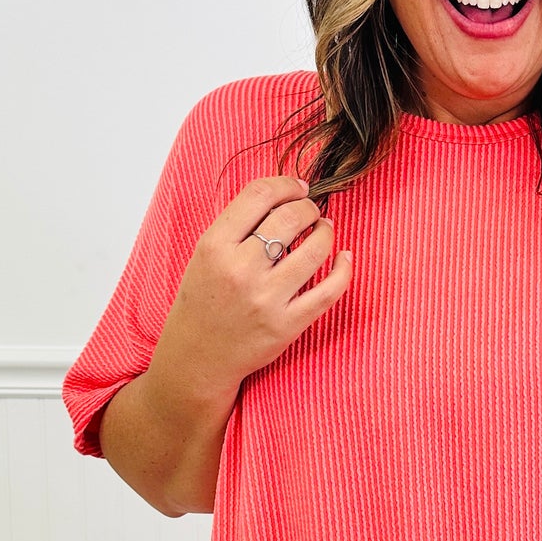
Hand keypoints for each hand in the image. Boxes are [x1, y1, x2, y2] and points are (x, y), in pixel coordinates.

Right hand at [154, 174, 352, 393]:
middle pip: (291, 217)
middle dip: (308, 207)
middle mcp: (240, 271)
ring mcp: (266, 299)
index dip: (286, 184)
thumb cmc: (203, 300)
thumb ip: (238, 226)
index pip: (259, 195)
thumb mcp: (204, 255)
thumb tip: (286, 196)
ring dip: (326, 231)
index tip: (297, 188)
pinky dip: (344, 268)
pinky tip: (344, 258)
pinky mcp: (288, 325)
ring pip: (315, 249)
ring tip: (324, 230)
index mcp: (215, 247)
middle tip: (311, 211)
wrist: (197, 356)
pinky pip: (330, 290)